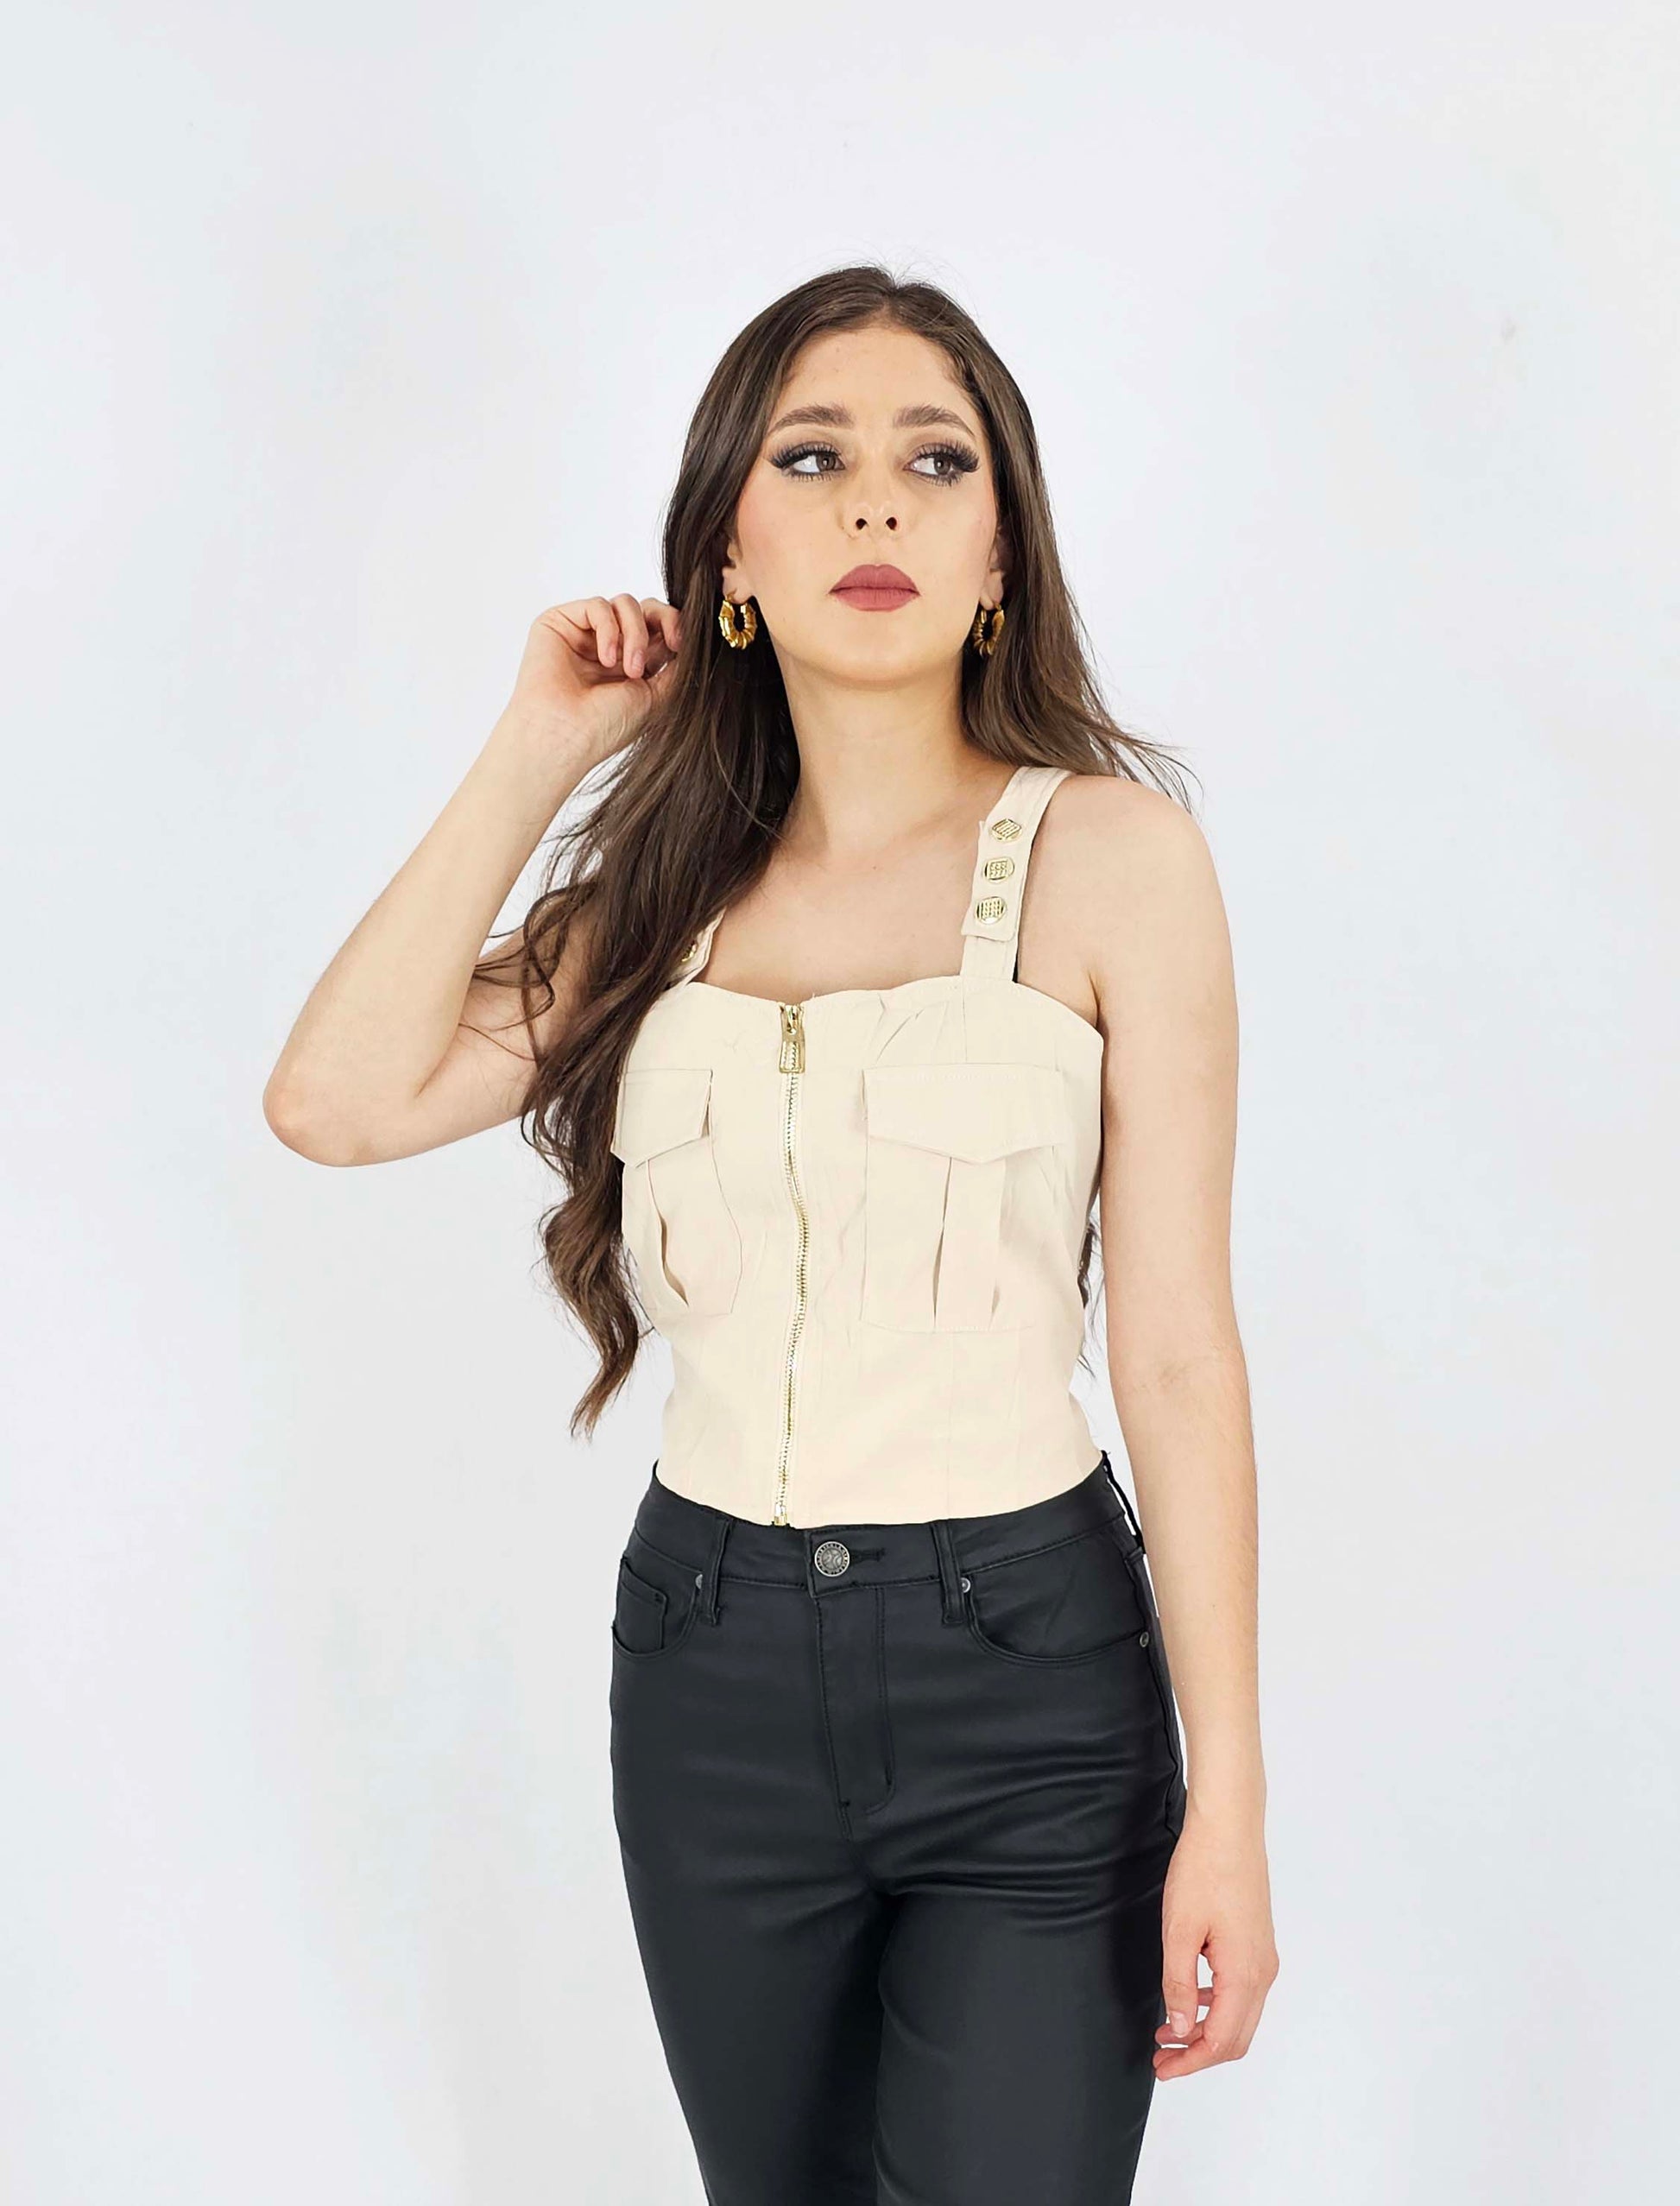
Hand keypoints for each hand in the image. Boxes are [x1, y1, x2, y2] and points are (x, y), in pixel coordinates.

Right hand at [503, 593, 684, 773]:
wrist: (564, 737)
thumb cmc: (605, 727)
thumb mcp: (657, 696)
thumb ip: (678, 666)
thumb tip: (697, 640)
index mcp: (634, 665)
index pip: (661, 628)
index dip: (676, 626)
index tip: (683, 643)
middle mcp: (610, 646)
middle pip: (646, 608)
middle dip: (662, 621)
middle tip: (670, 644)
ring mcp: (585, 634)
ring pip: (625, 604)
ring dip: (635, 634)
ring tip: (629, 669)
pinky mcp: (561, 623)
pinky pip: (597, 606)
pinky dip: (609, 629)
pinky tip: (605, 659)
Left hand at [1153, 1798, 1279, 2078]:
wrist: (1229, 1827)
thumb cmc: (1204, 1870)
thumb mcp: (1179, 1931)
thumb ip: (1179, 1985)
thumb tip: (1180, 2030)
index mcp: (1244, 1974)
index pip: (1221, 2041)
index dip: (1190, 2062)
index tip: (1163, 2068)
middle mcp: (1262, 1972)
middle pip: (1236, 2037)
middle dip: (1198, 2053)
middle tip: (1162, 2058)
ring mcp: (1264, 1958)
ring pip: (1240, 2016)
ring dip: (1206, 2030)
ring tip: (1167, 2031)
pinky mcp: (1258, 1943)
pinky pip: (1241, 1992)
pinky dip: (1216, 2006)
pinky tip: (1189, 1998)